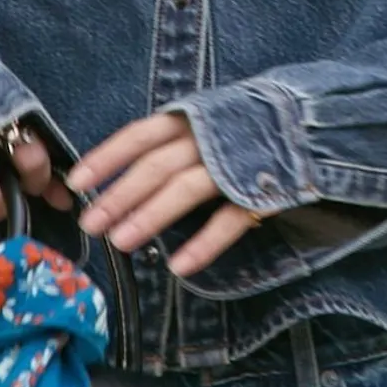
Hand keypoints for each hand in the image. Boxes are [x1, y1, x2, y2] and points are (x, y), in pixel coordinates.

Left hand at [68, 113, 262, 277]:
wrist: (309, 125)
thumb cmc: (243, 130)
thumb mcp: (204, 124)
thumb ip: (171, 145)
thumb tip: (124, 180)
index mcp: (190, 118)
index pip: (139, 136)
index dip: (107, 158)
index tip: (77, 183)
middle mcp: (209, 137)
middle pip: (156, 167)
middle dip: (120, 196)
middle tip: (90, 224)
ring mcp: (236, 163)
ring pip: (186, 189)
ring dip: (150, 216)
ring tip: (121, 243)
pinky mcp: (263, 190)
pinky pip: (230, 220)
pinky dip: (204, 244)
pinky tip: (180, 267)